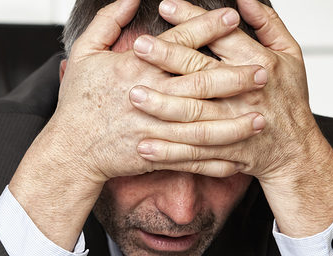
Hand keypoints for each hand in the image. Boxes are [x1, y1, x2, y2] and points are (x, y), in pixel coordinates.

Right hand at [9, 0, 264, 248]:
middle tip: (263, 70)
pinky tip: (238, 157)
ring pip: (201, 125)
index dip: (206, 28)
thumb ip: (107, 22)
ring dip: (233, 122)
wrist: (70, 150)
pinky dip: (215, 161)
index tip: (233, 16)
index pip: (178, 44)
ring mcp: (153, 130)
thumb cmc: (77, 102)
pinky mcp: (155, 155)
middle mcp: (148, 98)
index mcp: (134, 70)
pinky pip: (190, 159)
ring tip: (262, 115)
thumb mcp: (84, 54)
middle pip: (198, 84)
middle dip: (234, 77)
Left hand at [130, 0, 332, 236]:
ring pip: (195, 116)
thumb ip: (268, 23)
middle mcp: (246, 94)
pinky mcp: (226, 153)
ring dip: (163, 107)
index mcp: (260, 64)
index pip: (222, 37)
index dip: (194, 21)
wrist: (295, 151)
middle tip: (139, 47)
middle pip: (203, 74)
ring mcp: (235, 126)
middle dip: (169, 59)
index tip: (166, 7)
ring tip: (134, 95)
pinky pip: (194, 153)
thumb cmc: (288, 98)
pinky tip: (144, 146)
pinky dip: (169, 152)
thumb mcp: (291, 53)